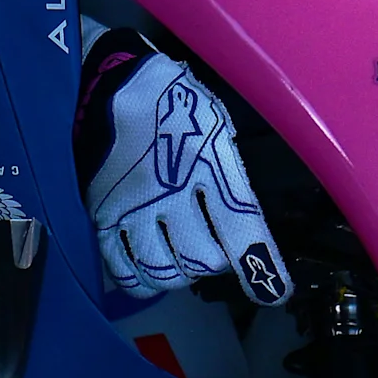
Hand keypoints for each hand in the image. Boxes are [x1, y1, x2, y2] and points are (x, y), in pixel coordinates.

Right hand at [79, 46, 293, 305]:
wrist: (111, 85)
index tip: (275, 293)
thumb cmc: (176, 104)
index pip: (240, 224)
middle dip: (214, 262)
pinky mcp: (102, 218)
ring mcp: (134, 208)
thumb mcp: (217, 128)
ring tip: (181, 258)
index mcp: (209, 163)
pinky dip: (141, 278)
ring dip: (179, 273)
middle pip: (201, 258)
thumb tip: (248, 224)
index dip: (259, 263)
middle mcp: (172, 192)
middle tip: (212, 249)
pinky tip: (150, 268)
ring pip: (163, 270)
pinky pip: (123, 270)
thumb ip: (231, 174)